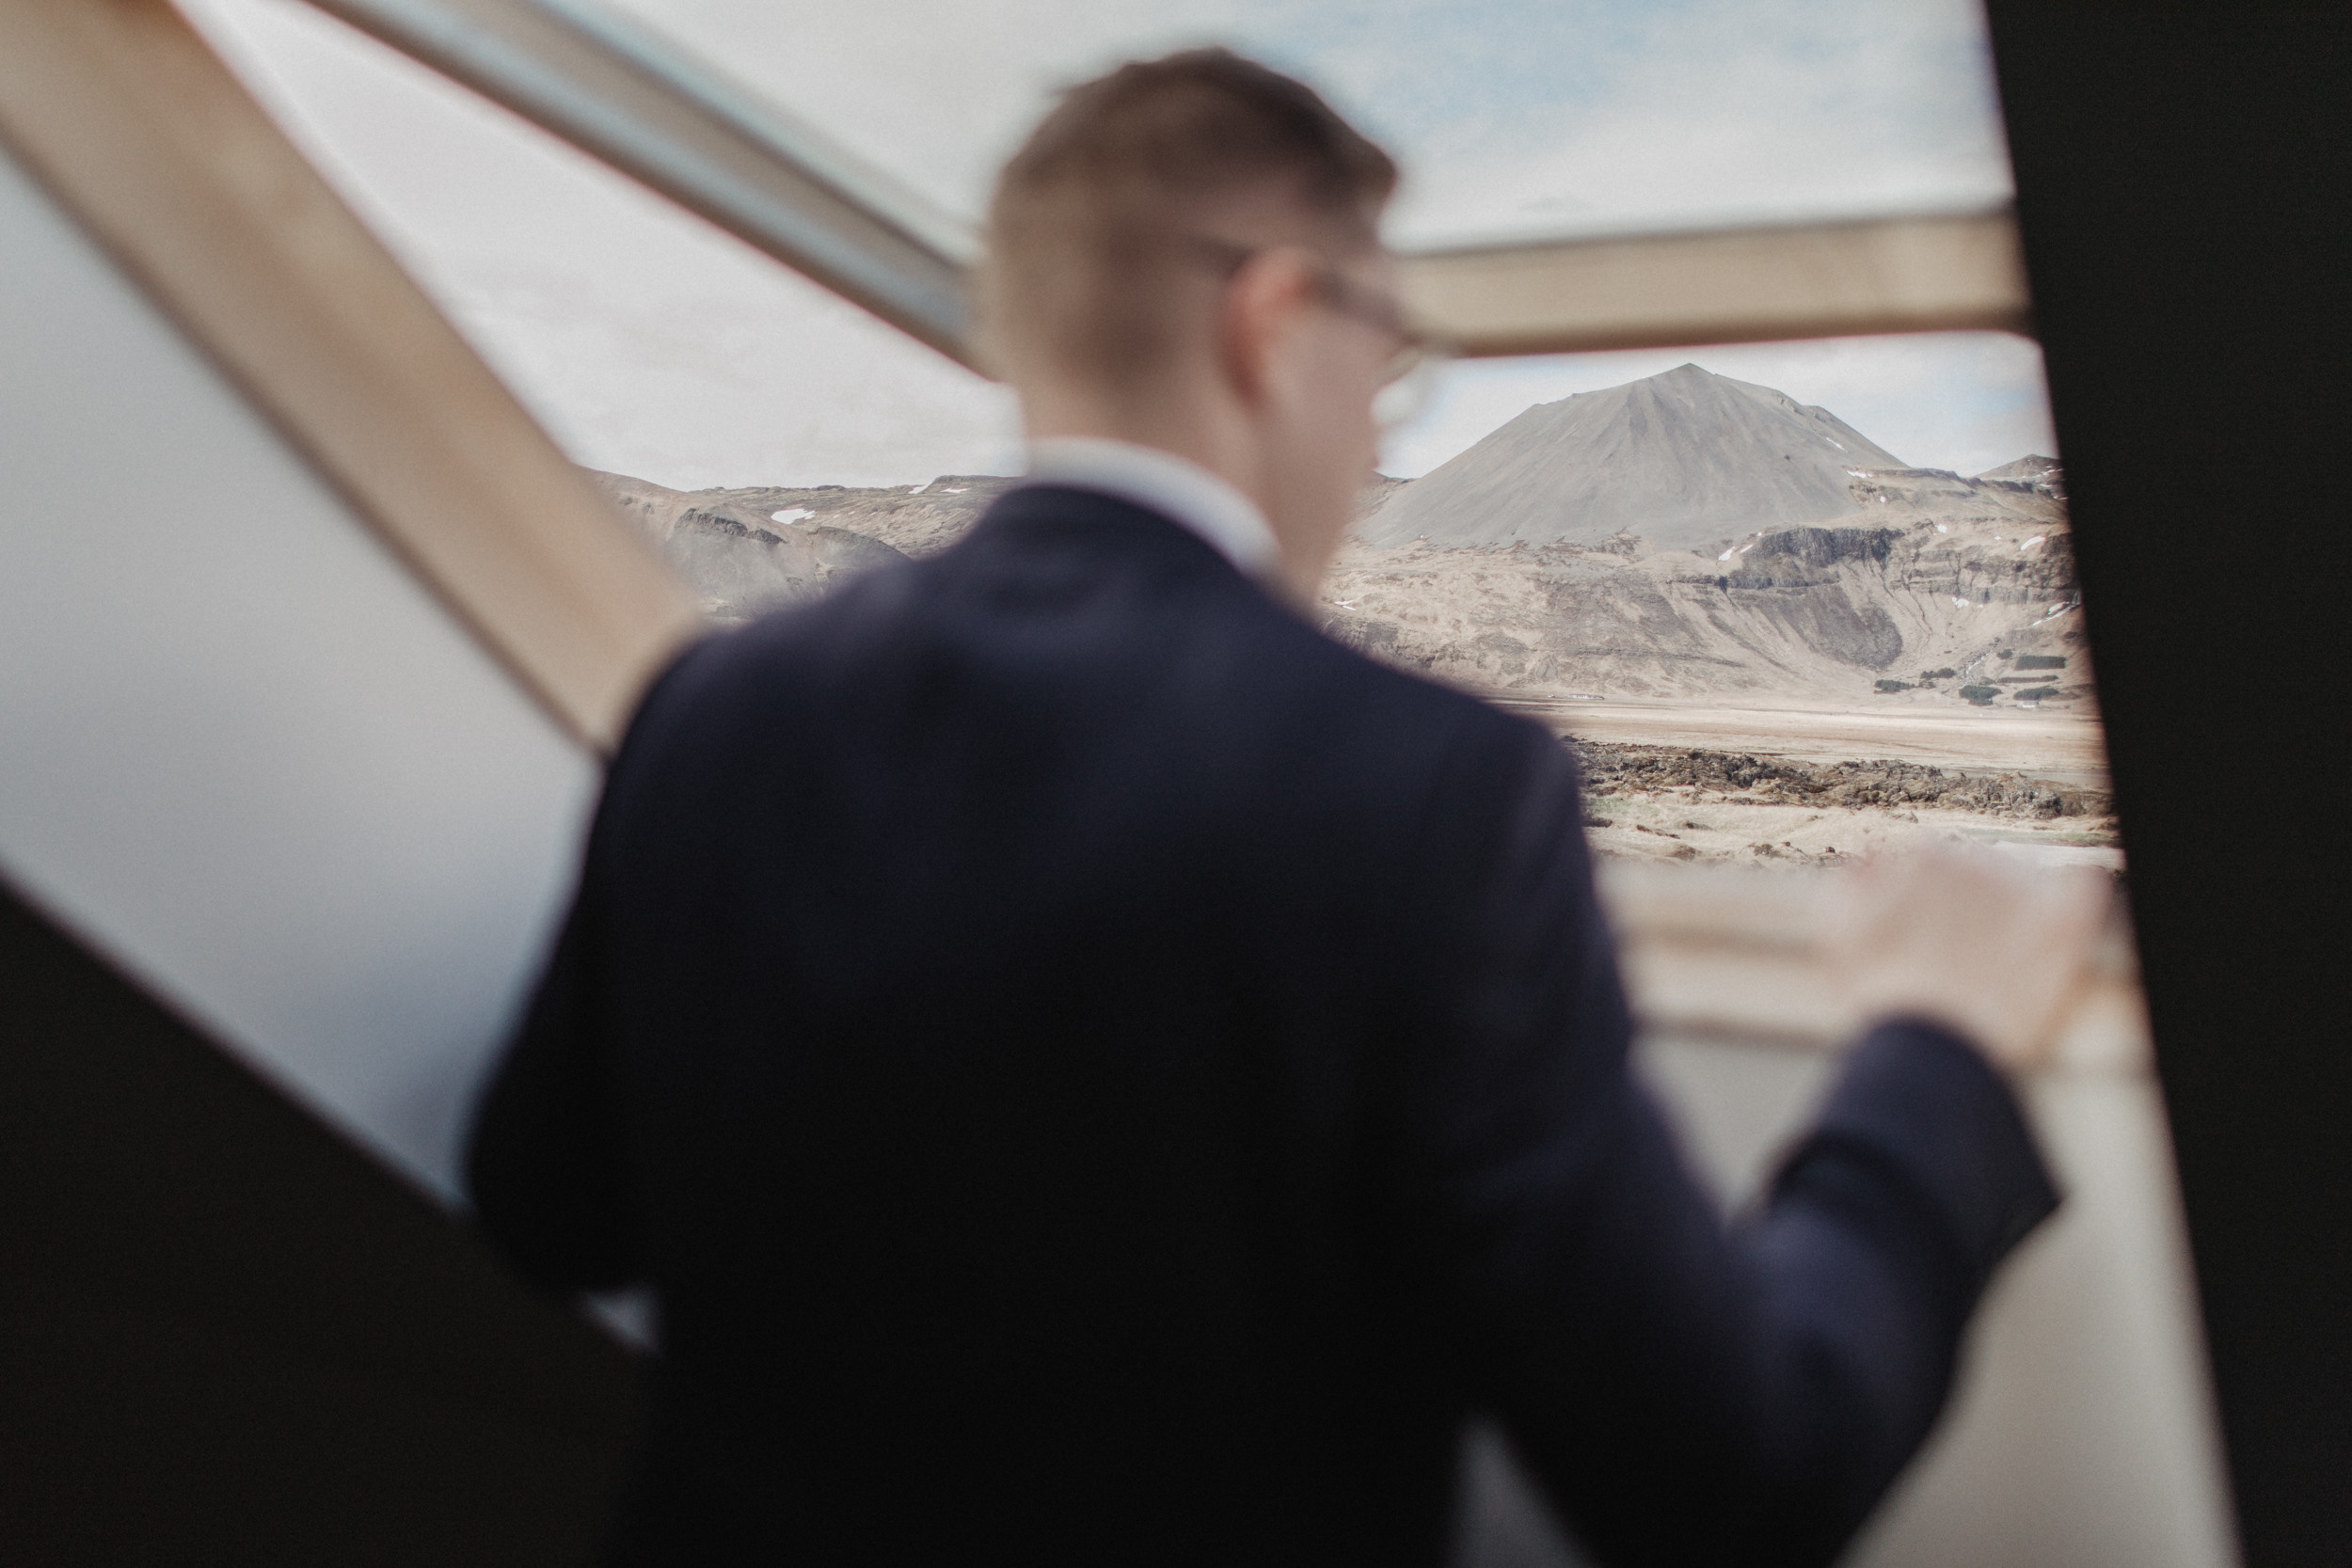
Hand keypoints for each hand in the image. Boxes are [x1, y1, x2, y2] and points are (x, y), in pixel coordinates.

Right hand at [1821, 847, 2112, 1072]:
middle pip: (1980, 872)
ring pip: (2027, 880)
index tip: (1924, 941)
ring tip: (2000, 964)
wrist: (1932, 1049)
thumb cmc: (1882, 1000)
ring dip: (2016, 911)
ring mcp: (2021, 888)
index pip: (1930, 864)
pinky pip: (2083, 887)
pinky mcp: (2064, 920)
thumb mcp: (1841, 937)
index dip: (1926, 904)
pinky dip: (2074, 899)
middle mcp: (1973, 861)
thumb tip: (1874, 856)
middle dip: (1971, 907)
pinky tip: (2054, 934)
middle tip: (1961, 961)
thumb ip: (1852, 888)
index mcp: (1922, 858)